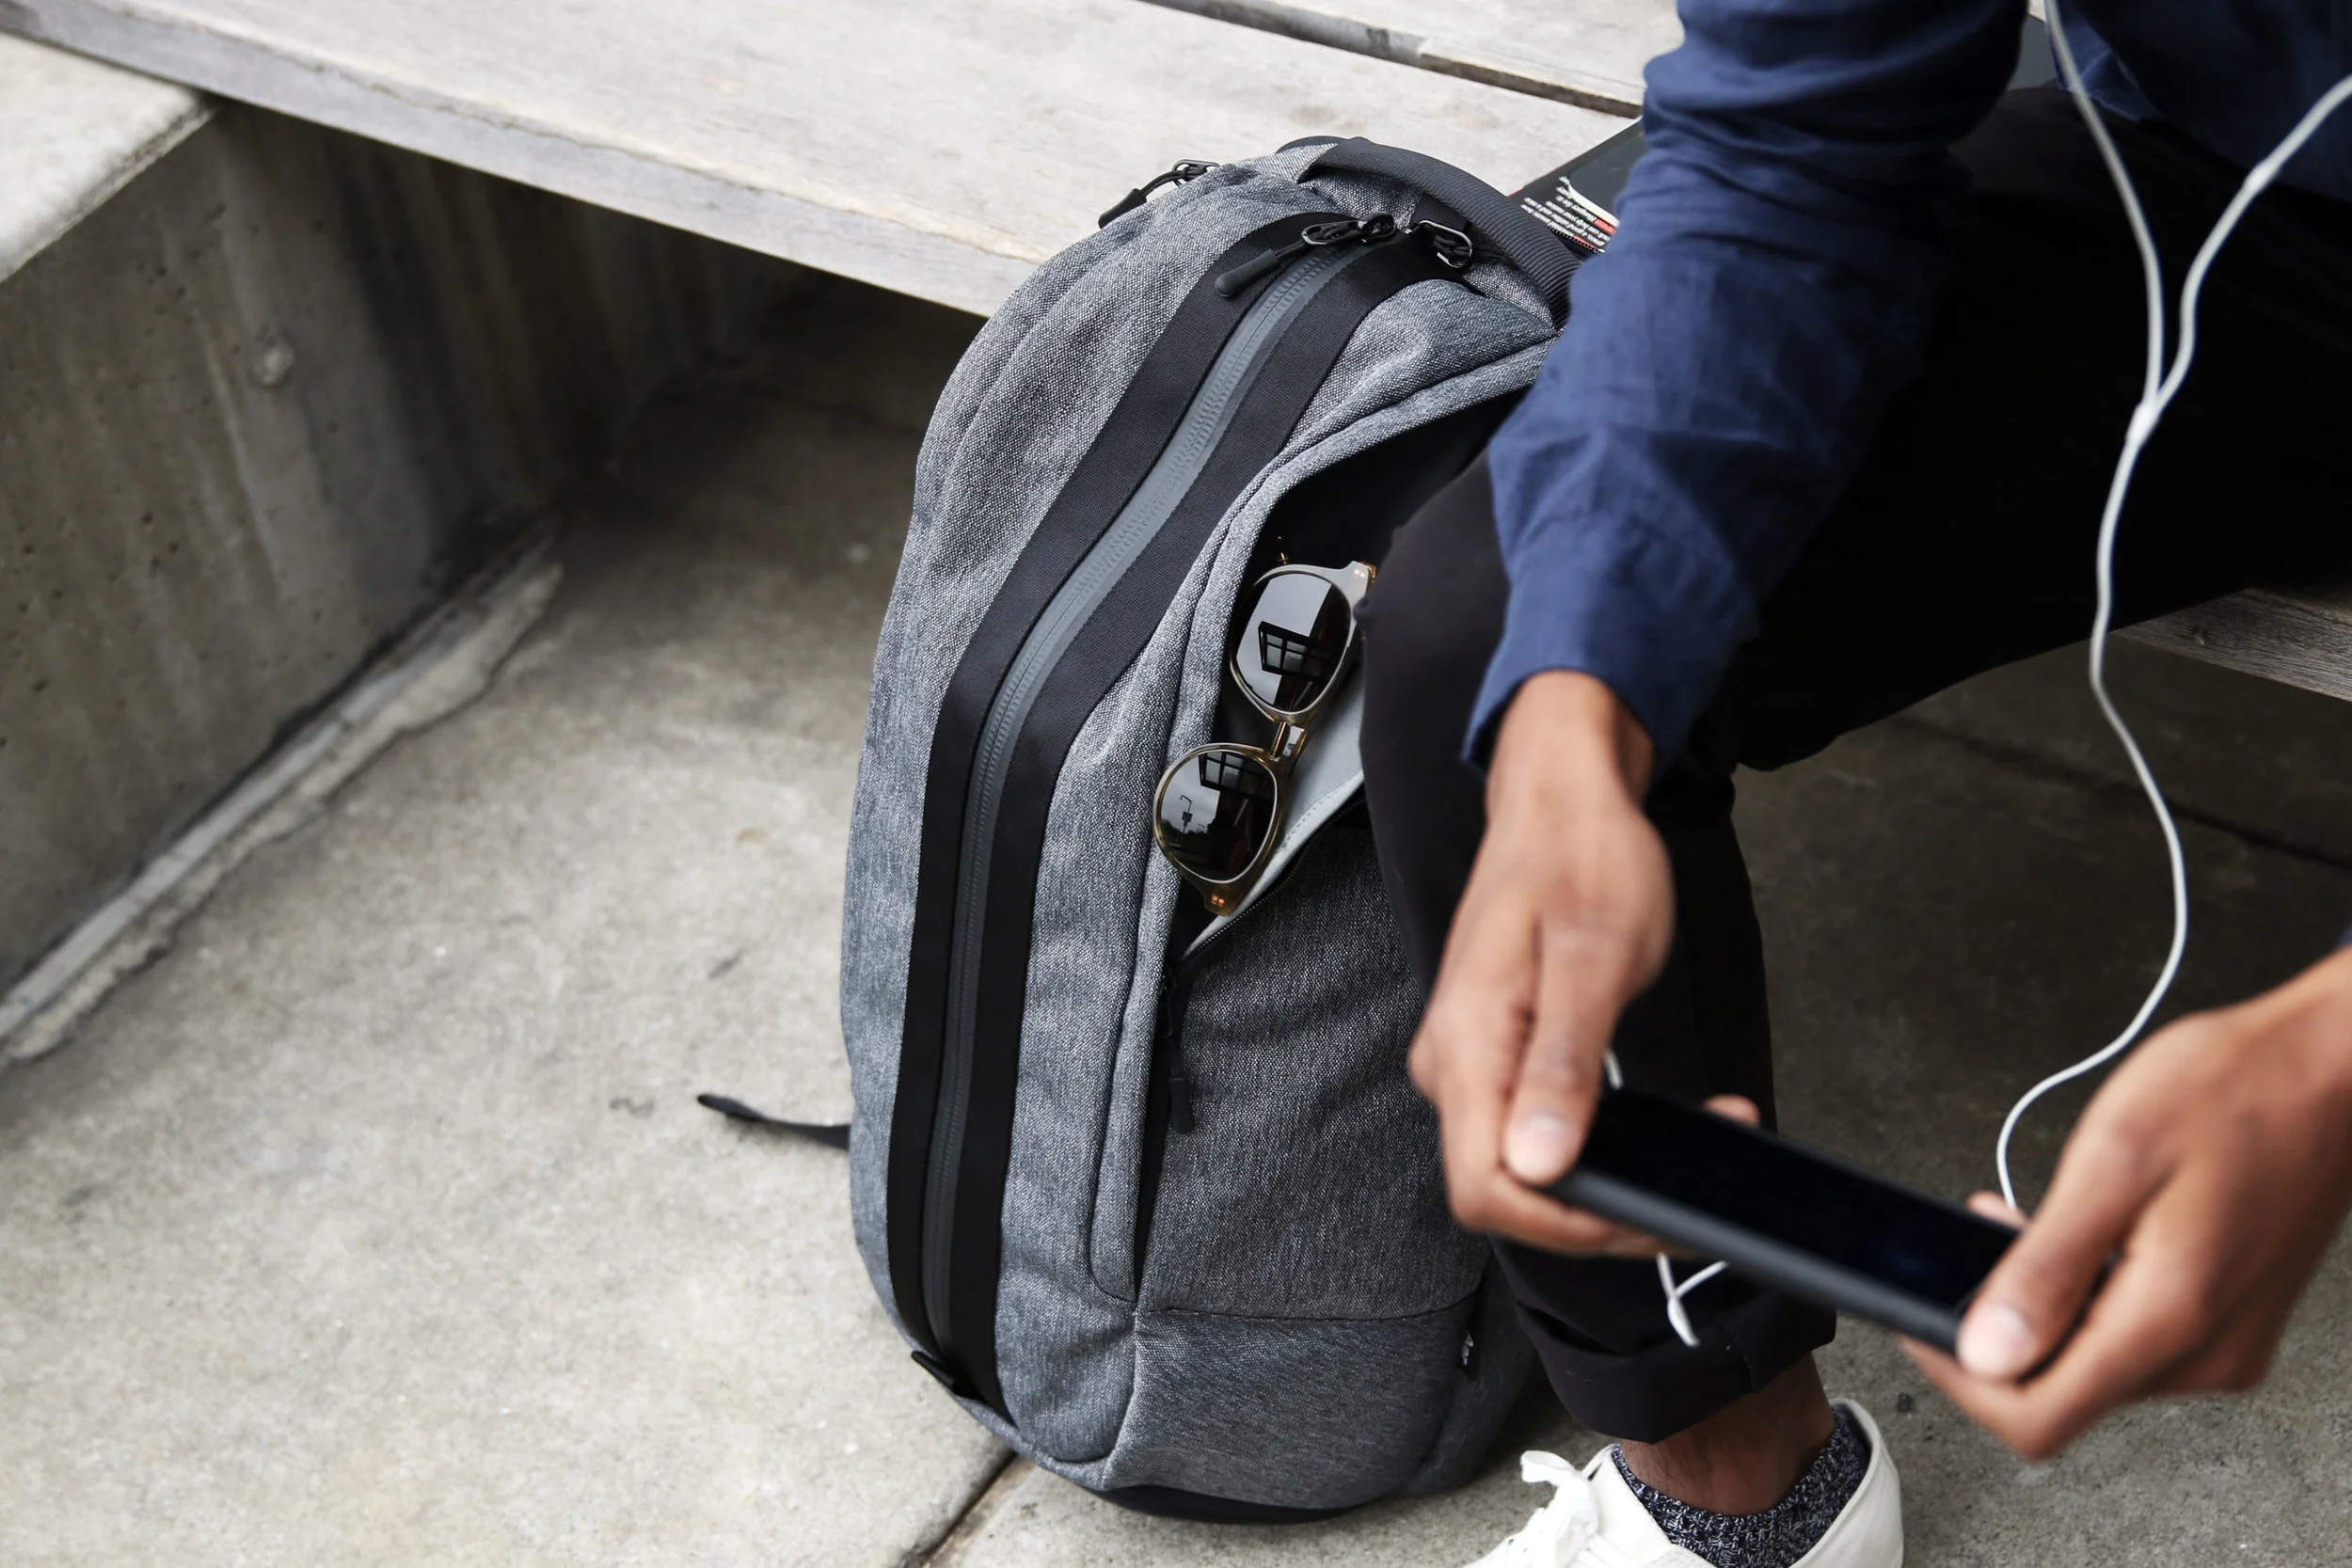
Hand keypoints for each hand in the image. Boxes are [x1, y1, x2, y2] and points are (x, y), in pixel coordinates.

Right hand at [1408, 671, 1676, 1255]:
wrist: (1559, 798)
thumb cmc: (1582, 856)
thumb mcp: (1595, 958)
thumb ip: (1564, 1066)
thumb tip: (1540, 1165)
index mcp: (1468, 1045)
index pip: (1488, 1189)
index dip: (1568, 1225)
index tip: (1648, 1213)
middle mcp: (1451, 1063)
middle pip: (1504, 1191)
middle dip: (1600, 1210)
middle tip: (1690, 1191)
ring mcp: (1468, 1060)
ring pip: (1522, 1166)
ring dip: (1607, 1178)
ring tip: (1694, 1141)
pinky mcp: (1494, 1053)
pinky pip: (1531, 1127)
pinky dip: (1596, 1142)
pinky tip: (1654, 1125)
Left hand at [1907, 948, 2351, 1457]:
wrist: (2336, 1067)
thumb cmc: (2237, 1090)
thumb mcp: (2114, 1161)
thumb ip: (2046, 1267)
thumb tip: (1985, 1351)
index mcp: (2170, 1320)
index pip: (2038, 1417)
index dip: (1961, 1378)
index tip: (1920, 1318)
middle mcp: (2206, 1354)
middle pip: (2063, 1393)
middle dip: (1997, 1334)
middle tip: (1961, 1253)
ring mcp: (2226, 1342)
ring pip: (2097, 1364)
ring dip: (2041, 1309)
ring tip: (2015, 1227)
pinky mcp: (2234, 1318)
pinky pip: (2137, 1336)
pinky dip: (2087, 1296)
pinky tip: (2076, 1236)